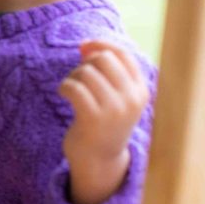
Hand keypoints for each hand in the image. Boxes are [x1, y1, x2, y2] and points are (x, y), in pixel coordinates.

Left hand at [59, 40, 149, 203]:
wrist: (99, 159)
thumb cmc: (103, 122)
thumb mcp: (115, 96)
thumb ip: (106, 70)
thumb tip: (85, 44)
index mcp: (140, 90)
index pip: (123, 54)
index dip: (101, 45)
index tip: (84, 47)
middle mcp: (131, 99)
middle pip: (103, 59)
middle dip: (85, 64)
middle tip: (79, 79)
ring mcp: (114, 109)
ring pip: (86, 72)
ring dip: (72, 77)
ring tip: (72, 90)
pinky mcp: (93, 119)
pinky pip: (74, 87)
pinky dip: (64, 87)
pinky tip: (64, 94)